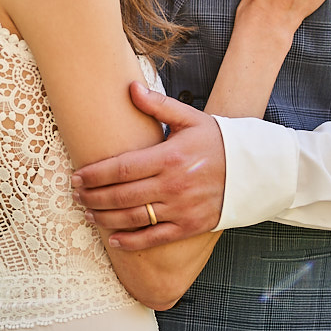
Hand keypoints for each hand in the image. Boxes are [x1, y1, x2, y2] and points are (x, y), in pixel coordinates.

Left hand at [71, 82, 225, 249]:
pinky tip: (114, 239)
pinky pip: (155, 239)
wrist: (255, 170)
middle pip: (122, 195)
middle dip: (93, 196)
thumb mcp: (191, 118)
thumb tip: (130, 87)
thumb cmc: (219, 141)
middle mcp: (173, 186)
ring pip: (134, 218)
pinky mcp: (190, 227)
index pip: (121, 168)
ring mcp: (181, 209)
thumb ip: (158, 105)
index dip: (95, 174)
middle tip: (75, 194)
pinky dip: (132, 242)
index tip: (77, 176)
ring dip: (105, 218)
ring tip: (87, 212)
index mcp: (170, 157)